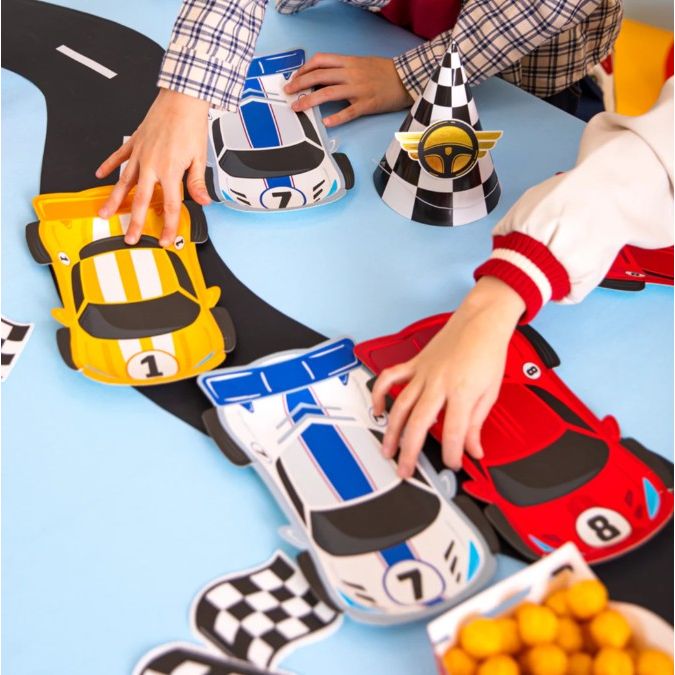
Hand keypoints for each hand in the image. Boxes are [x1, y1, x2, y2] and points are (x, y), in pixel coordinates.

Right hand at [95, 88, 210, 246]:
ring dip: (114, 200)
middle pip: (142, 200)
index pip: (171, 206)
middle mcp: (152, 165)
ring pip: (124, 182)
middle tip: (129, 237)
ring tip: (104, 213)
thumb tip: (203, 201)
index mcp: (170, 171)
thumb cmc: (191, 124)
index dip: (169, 226)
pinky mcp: (135, 142)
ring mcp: (140, 154)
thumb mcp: (199, 158)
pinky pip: (119, 157)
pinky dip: (109, 166)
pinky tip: (101, 176)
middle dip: (135, 222)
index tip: (166, 240)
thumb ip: (197, 183)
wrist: (181, 99)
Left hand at [284, 53, 412, 126]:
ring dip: (310, 100)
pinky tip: (326, 122)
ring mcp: (359, 89)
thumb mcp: (361, 63)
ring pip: (329, 93)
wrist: (406, 78)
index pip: (321, 61)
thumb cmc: (383, 72)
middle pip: (319, 76)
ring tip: (298, 107)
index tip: (295, 77)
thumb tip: (321, 76)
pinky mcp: (367, 104)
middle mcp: (351, 74)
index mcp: (349, 62)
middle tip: (288, 92)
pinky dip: (336, 117)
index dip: (304, 68)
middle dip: (300, 84)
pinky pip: (349, 112)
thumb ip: (343, 68)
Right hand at [371, 277, 525, 477]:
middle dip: (410, 452)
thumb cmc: (488, 352)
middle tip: (405, 470)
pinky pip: (390, 379)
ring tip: (387, 450)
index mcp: (462, 392)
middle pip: (418, 424)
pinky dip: (380, 394)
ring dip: (391, 431)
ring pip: (400, 406)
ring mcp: (423, 373)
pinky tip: (379, 410)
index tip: (453, 464)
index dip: (453, 454)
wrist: (481, 321)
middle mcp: (439, 384)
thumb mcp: (491, 392)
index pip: (454, 433)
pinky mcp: (414, 365)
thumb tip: (474, 449)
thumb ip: (478, 424)